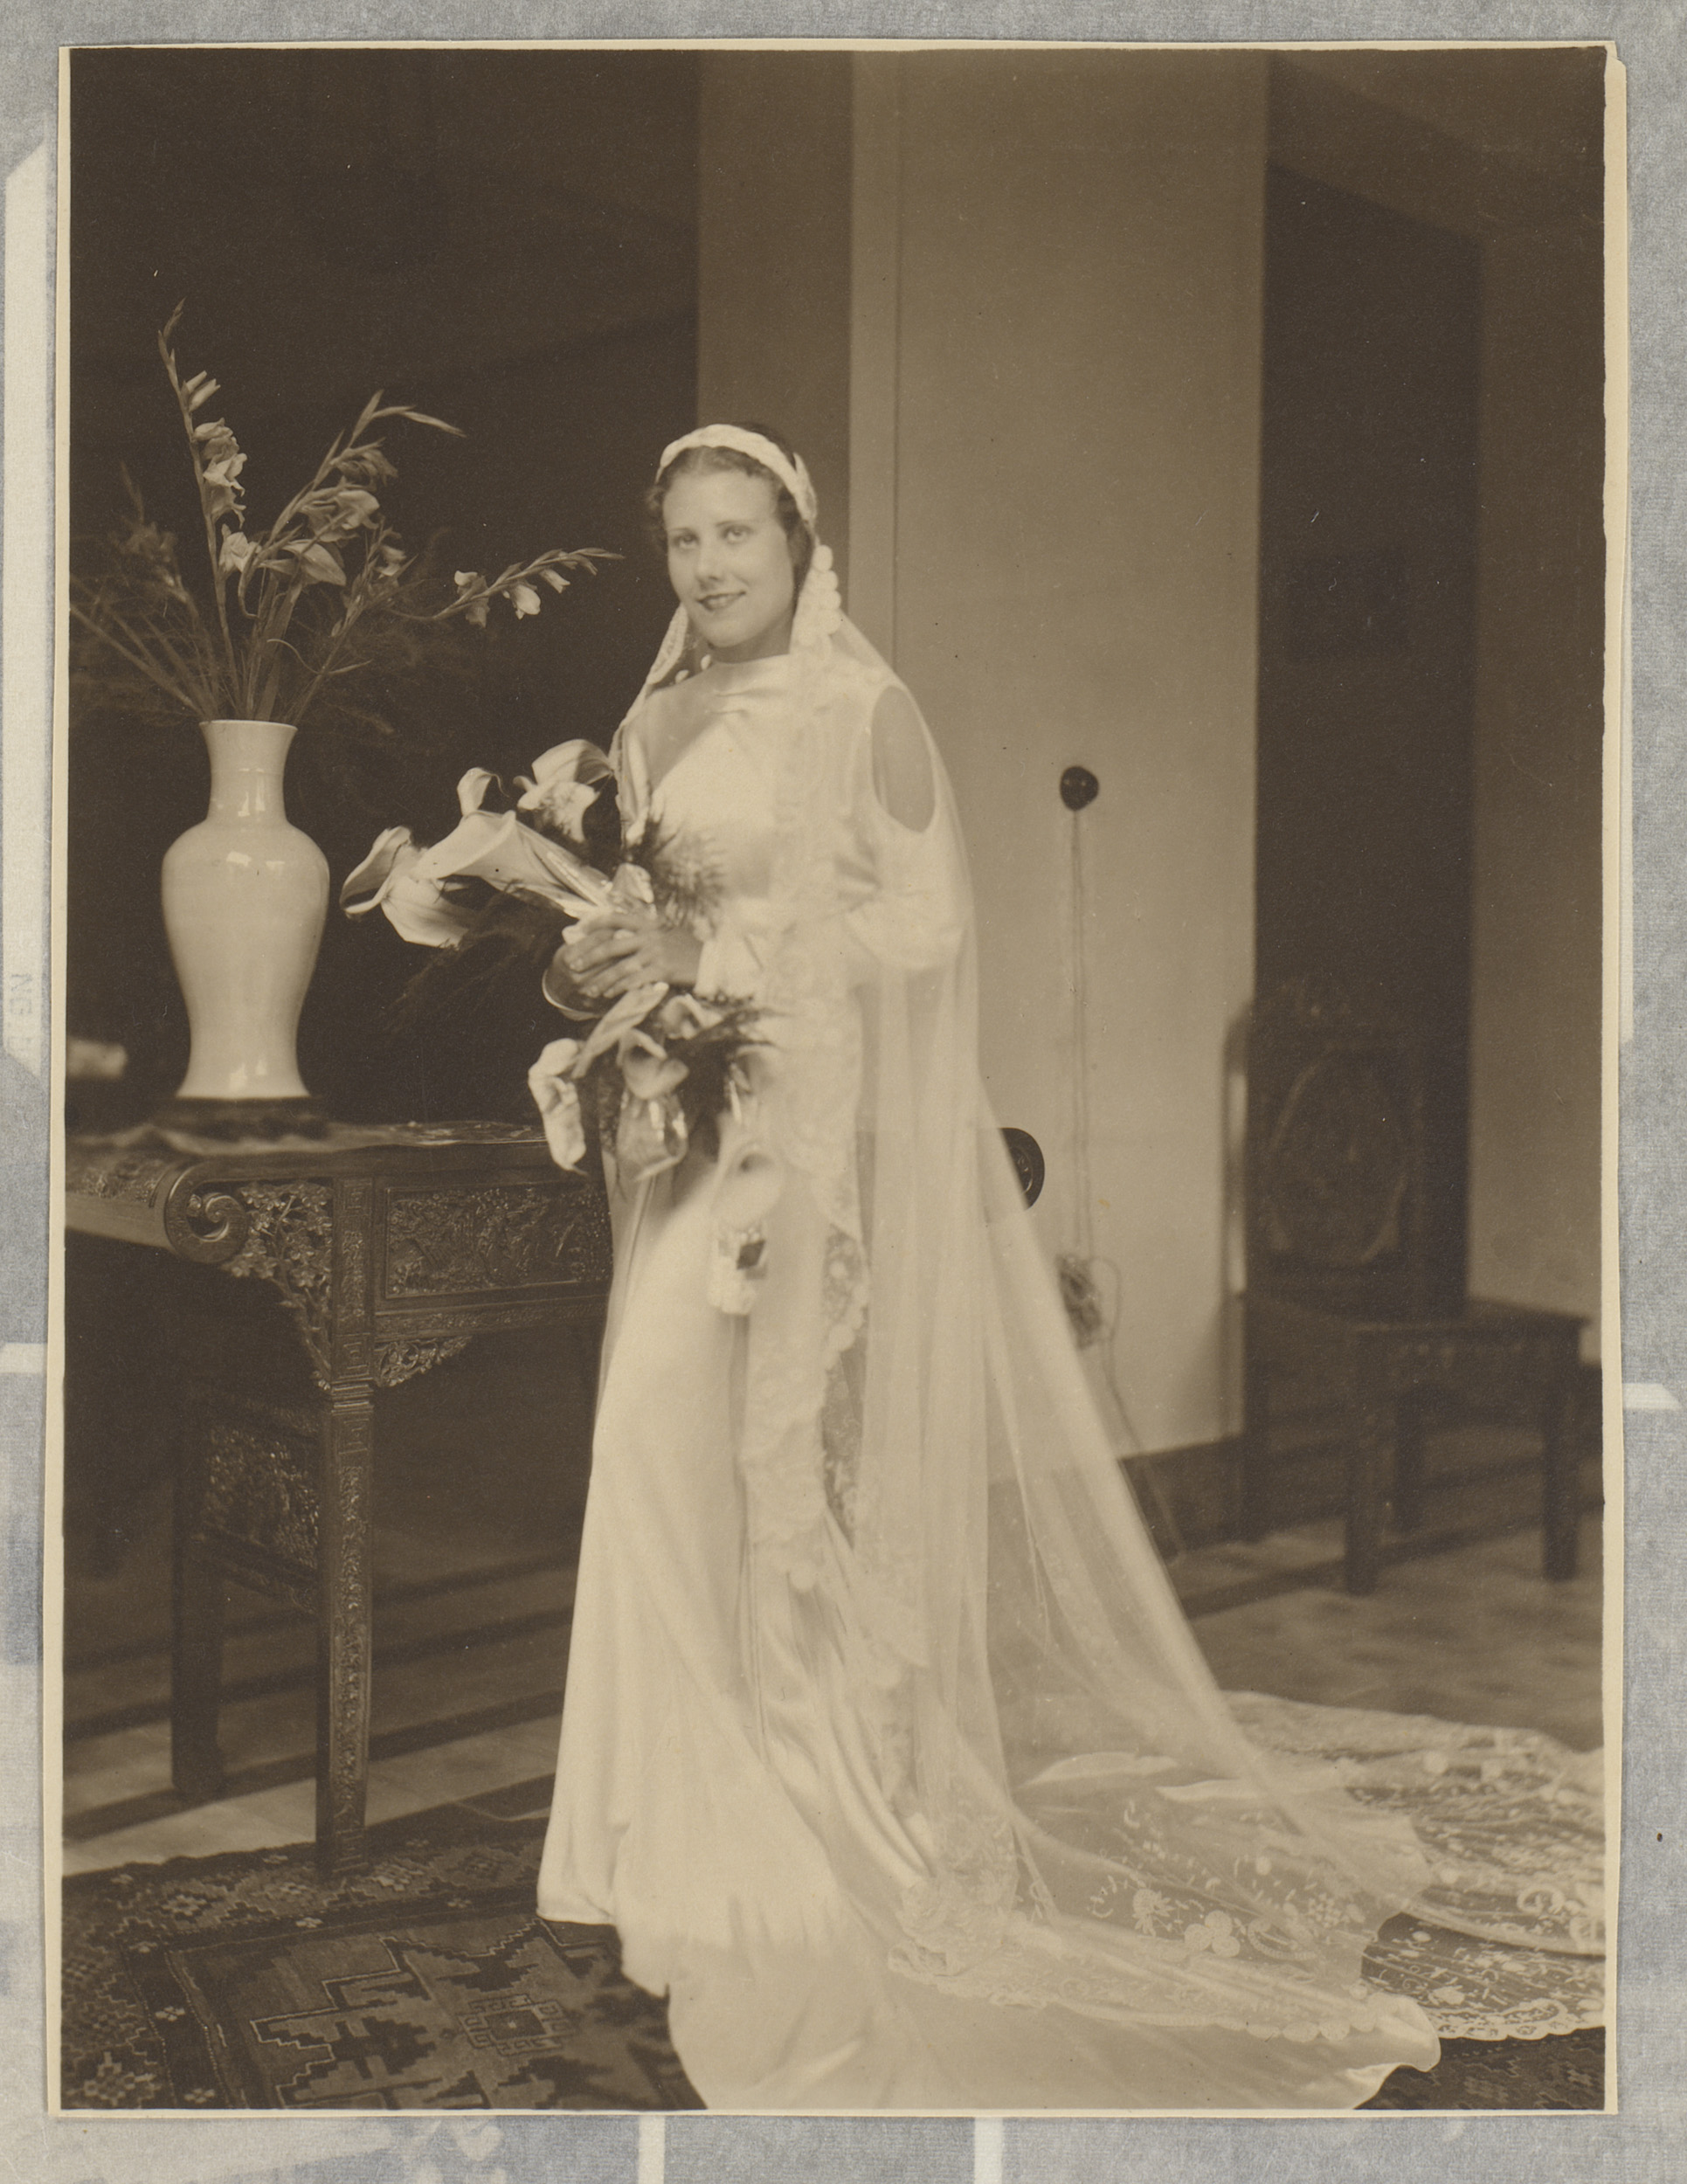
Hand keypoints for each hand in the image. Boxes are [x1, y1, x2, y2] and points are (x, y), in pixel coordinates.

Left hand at [562, 915, 702, 998]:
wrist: (712, 962)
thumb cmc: (689, 949)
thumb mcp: (669, 932)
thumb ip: (648, 931)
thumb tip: (626, 934)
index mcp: (650, 924)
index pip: (616, 919)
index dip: (596, 924)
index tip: (580, 931)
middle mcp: (650, 936)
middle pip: (611, 945)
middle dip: (589, 956)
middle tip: (573, 964)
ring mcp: (656, 953)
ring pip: (620, 968)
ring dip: (601, 980)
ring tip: (588, 989)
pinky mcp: (662, 971)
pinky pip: (634, 981)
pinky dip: (619, 988)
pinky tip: (608, 995)